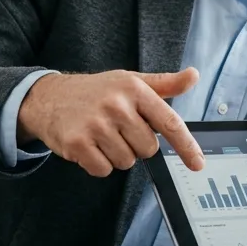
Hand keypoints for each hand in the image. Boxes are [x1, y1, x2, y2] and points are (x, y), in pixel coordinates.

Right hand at [16, 68, 204, 174]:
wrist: (48, 97)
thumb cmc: (96, 91)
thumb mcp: (130, 81)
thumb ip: (164, 84)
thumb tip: (193, 76)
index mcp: (134, 89)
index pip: (169, 122)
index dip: (186, 146)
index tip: (198, 164)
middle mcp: (116, 105)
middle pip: (148, 149)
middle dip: (136, 145)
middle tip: (118, 130)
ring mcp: (95, 125)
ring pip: (126, 162)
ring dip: (116, 155)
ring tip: (101, 136)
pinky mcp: (77, 143)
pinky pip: (103, 170)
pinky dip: (98, 163)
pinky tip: (89, 145)